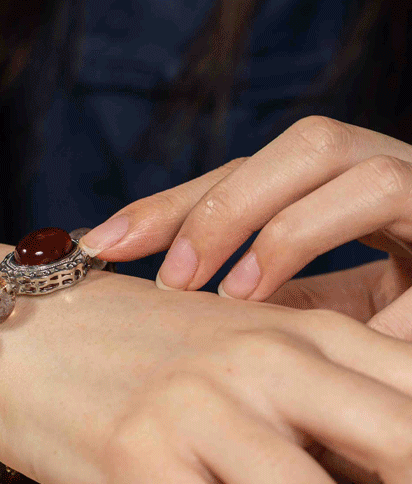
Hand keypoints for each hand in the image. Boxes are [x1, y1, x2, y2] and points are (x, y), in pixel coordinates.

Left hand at [78, 116, 411, 336]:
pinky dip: (360, 278)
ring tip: (234, 298)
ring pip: (360, 169)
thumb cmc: (380, 340)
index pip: (245, 174)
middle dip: (225, 204)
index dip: (172, 201)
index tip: (101, 242)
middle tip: (170, 279)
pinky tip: (315, 324)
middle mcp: (391, 176)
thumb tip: (156, 313)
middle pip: (305, 143)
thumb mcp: (308, 316)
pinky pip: (407, 218)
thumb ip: (247, 302)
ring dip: (285, 231)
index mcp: (336, 192)